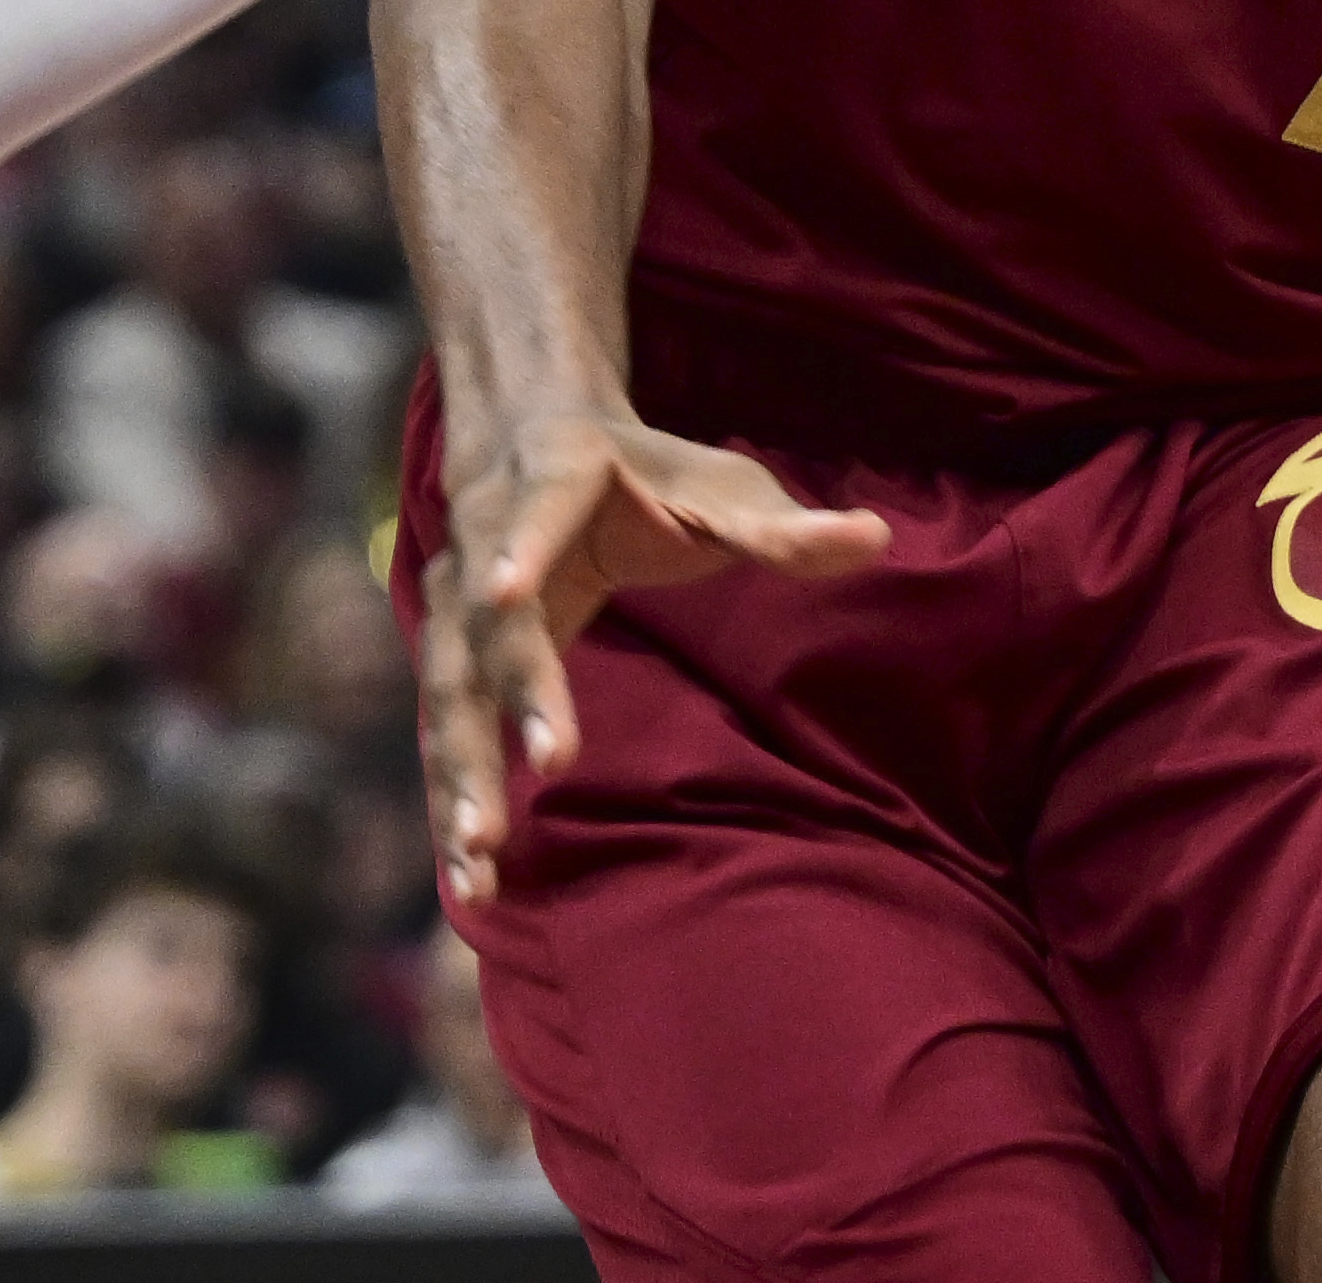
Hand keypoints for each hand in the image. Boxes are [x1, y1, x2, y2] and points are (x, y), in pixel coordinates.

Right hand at [419, 407, 883, 907]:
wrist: (531, 443)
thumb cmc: (645, 473)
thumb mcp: (715, 485)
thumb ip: (782, 525)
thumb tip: (874, 537)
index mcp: (554, 473)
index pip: (537, 510)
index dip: (520, 547)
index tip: (506, 593)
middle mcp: (486, 541)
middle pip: (490, 623)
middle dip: (513, 691)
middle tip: (544, 763)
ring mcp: (457, 607)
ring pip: (451, 691)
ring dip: (461, 773)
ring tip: (480, 854)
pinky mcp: (454, 661)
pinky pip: (448, 736)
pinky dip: (453, 804)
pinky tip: (470, 879)